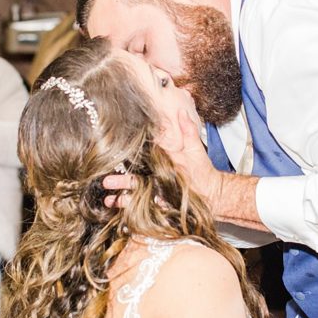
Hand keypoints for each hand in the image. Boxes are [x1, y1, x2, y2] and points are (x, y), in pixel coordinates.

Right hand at [101, 109, 220, 208]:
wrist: (211, 191)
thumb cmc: (202, 168)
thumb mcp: (195, 147)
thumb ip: (188, 130)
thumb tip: (181, 110)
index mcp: (158, 157)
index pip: (140, 154)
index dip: (126, 153)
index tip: (113, 152)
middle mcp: (152, 172)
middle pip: (131, 174)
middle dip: (117, 178)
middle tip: (105, 180)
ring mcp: (153, 186)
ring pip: (133, 190)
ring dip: (119, 194)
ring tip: (107, 199)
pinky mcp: (156, 200)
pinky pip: (140, 203)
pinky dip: (128, 206)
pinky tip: (118, 208)